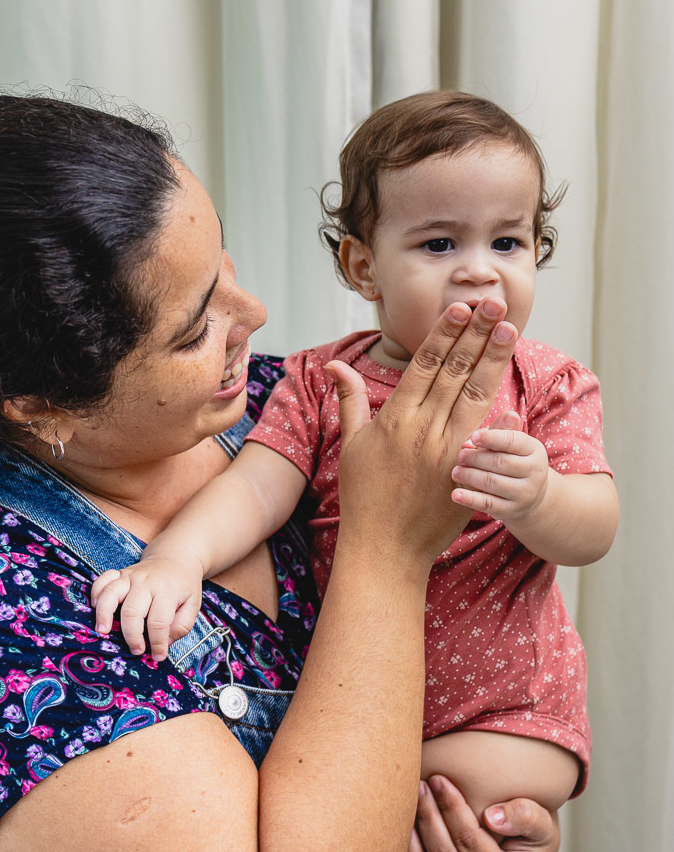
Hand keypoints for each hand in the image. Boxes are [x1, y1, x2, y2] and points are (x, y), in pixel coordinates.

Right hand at [91, 551, 204, 660]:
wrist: (176, 557)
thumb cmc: (184, 585)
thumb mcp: (193, 604)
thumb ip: (182, 625)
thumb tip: (165, 642)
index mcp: (167, 591)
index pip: (159, 622)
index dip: (157, 643)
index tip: (158, 656)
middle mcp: (146, 582)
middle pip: (132, 612)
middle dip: (132, 636)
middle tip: (136, 650)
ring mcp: (131, 576)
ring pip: (111, 594)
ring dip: (104, 614)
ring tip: (103, 631)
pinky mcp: (120, 573)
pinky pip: (102, 579)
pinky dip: (95, 592)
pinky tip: (94, 607)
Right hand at [327, 299, 517, 565]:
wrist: (383, 549)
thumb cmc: (364, 496)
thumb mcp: (352, 444)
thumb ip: (351, 400)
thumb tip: (335, 364)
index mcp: (396, 418)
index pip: (426, 364)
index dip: (445, 333)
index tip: (461, 308)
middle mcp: (424, 430)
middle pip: (457, 371)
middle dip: (477, 333)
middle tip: (494, 302)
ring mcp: (448, 452)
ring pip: (477, 395)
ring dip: (495, 360)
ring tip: (509, 329)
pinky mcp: (465, 474)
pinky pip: (488, 438)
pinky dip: (503, 415)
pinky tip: (516, 391)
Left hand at [451, 420, 549, 527]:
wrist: (531, 496)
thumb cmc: (513, 461)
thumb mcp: (509, 445)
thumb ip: (492, 435)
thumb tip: (474, 435)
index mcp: (533, 450)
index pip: (512, 441)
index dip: (491, 438)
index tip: (473, 437)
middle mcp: (534, 472)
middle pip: (499, 462)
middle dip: (475, 458)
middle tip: (460, 456)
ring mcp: (524, 493)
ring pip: (492, 482)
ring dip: (469, 476)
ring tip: (456, 472)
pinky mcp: (512, 510)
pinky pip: (488, 504)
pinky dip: (470, 499)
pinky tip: (456, 495)